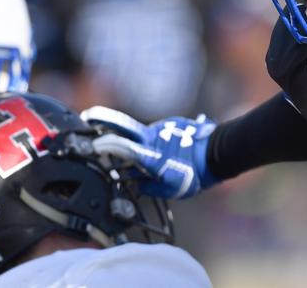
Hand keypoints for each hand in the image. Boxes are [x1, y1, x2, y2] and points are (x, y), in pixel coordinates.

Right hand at [80, 106, 217, 198]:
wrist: (218, 153)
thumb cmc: (195, 174)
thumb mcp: (169, 189)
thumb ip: (149, 187)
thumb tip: (137, 183)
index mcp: (149, 154)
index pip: (121, 146)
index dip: (103, 143)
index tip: (90, 143)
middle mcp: (152, 136)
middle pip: (123, 125)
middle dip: (104, 120)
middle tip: (88, 116)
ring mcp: (162, 127)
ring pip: (142, 132)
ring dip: (138, 140)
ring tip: (149, 157)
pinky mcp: (172, 123)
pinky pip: (158, 132)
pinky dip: (157, 140)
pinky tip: (170, 149)